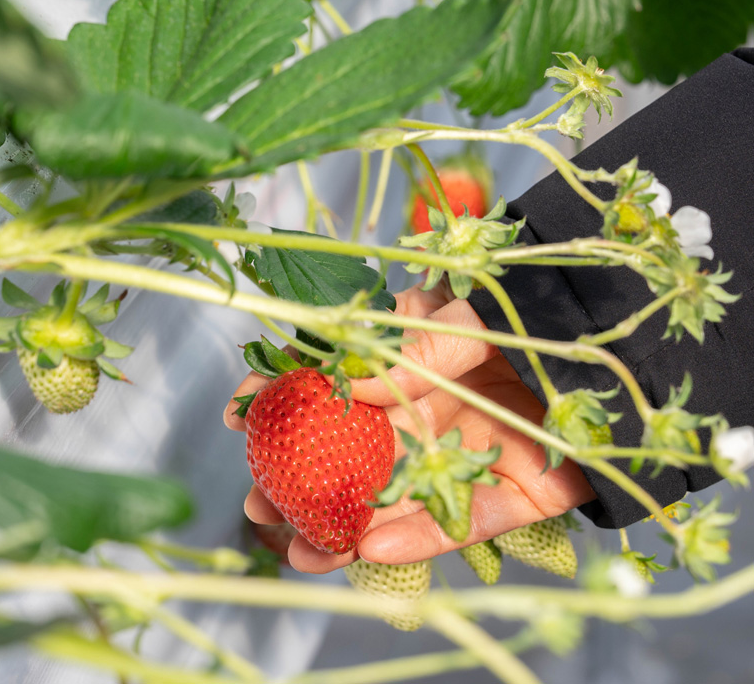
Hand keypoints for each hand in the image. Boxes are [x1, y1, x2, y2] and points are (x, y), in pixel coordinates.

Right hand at [223, 280, 596, 573]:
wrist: (628, 352)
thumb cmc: (537, 317)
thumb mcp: (469, 315)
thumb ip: (413, 348)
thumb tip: (347, 385)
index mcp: (408, 363)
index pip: (331, 384)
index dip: (283, 398)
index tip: (241, 415)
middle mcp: (428, 414)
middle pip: (350, 458)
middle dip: (299, 485)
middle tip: (258, 505)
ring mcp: (464, 459)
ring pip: (394, 503)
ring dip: (343, 530)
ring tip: (301, 554)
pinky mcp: (509, 498)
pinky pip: (459, 527)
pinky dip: (418, 542)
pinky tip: (370, 552)